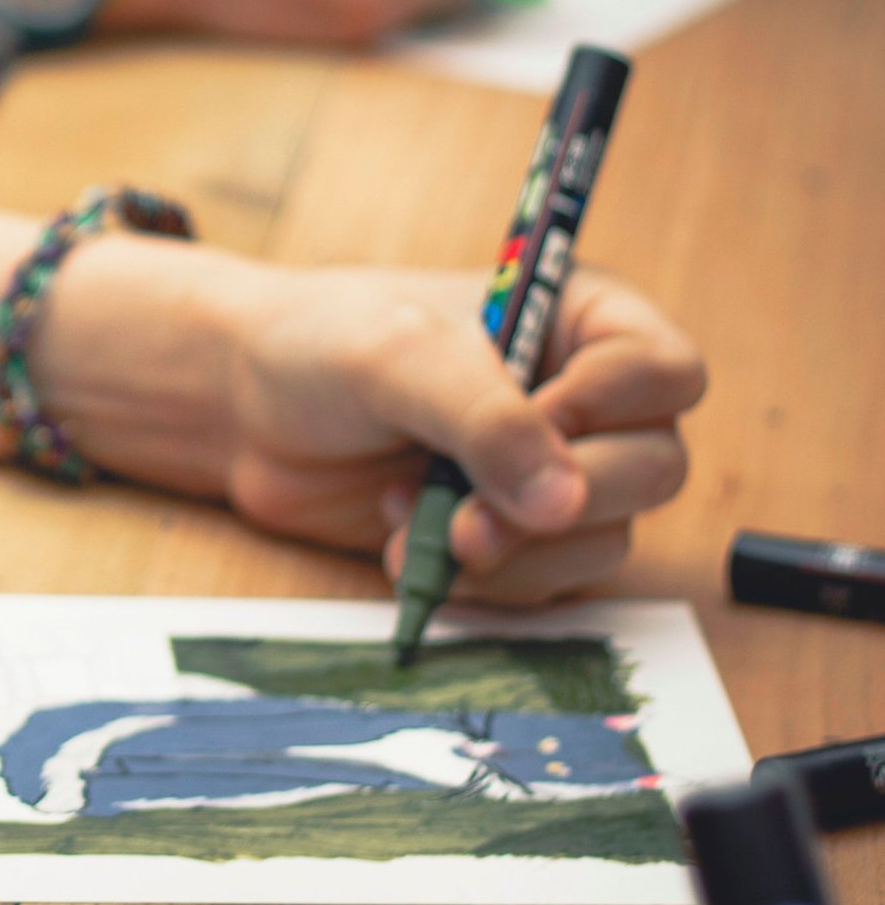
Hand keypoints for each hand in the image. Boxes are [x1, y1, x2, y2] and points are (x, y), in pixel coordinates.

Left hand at [43, 244, 705, 602]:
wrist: (241, 407)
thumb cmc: (318, 345)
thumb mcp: (398, 357)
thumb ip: (483, 418)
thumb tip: (564, 502)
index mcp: (576, 321)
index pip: (663, 371)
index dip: (612, 408)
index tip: (538, 418)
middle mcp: (582, 399)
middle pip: (652, 467)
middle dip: (563, 501)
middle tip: (473, 513)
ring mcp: (547, 473)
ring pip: (602, 538)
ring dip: (515, 549)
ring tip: (417, 519)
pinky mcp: (510, 534)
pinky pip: (544, 583)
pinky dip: (483, 578)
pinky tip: (409, 544)